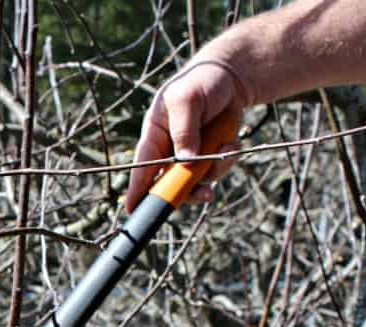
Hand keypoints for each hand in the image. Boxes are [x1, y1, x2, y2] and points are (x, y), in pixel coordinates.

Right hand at [125, 60, 248, 212]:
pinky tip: (231, 142)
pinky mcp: (209, 156)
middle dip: (187, 190)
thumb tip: (185, 162)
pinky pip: (216, 171)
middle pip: (169, 182)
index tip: (132, 210)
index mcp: (155, 134)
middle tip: (204, 194)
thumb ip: (184, 131)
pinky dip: (228, 159)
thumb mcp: (188, 100)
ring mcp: (189, 155)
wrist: (232, 78)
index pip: (142, 166)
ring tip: (226, 147)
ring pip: (196, 180)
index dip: (137, 189)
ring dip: (214, 171)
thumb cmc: (202, 82)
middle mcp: (169, 148)